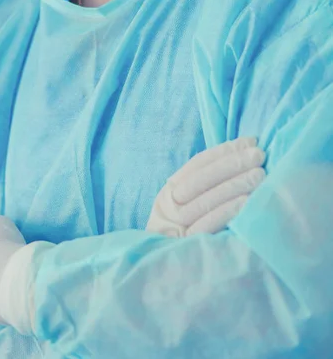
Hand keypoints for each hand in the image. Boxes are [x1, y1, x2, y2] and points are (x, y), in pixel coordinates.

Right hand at [146, 137, 265, 237]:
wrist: (162, 280)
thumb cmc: (184, 242)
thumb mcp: (186, 211)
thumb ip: (204, 190)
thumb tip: (240, 160)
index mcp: (168, 194)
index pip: (196, 165)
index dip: (223, 152)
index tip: (249, 142)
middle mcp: (167, 208)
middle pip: (199, 180)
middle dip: (231, 164)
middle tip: (259, 155)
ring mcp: (174, 228)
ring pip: (204, 199)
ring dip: (234, 184)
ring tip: (260, 175)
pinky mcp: (184, 247)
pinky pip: (207, 224)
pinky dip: (227, 210)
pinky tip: (247, 202)